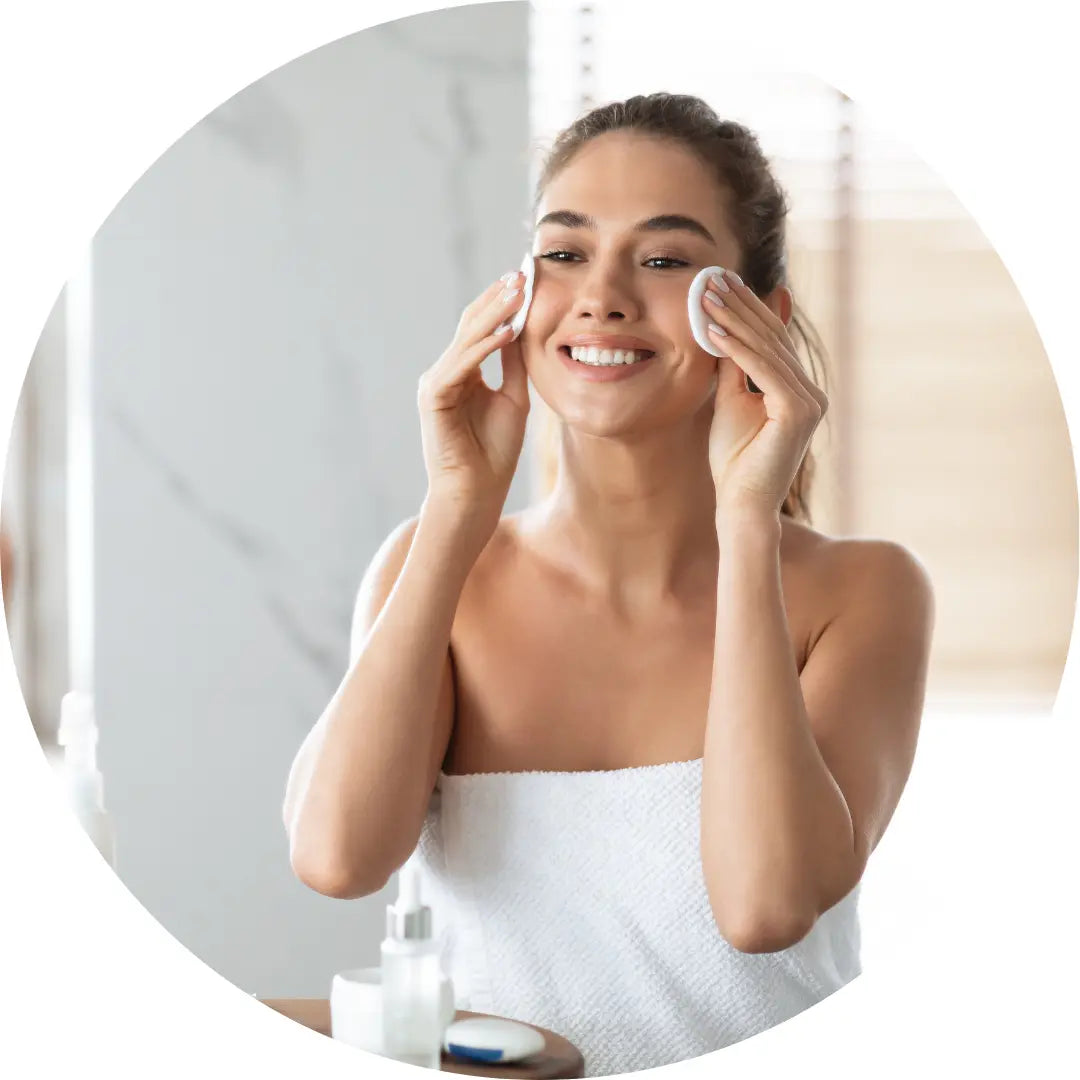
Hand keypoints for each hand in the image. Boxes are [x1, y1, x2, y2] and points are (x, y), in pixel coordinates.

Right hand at [417, 271, 530, 523]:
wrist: (476, 492)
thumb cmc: (494, 453)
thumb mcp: (513, 399)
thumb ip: (513, 365)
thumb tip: (522, 328)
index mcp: (462, 372)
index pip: (482, 328)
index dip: (504, 304)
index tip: (528, 280)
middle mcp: (445, 372)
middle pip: (471, 325)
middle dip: (498, 297)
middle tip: (522, 271)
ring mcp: (437, 383)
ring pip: (467, 338)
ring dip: (494, 313)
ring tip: (518, 290)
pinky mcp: (434, 397)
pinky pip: (462, 364)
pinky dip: (485, 346)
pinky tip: (507, 331)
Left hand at [700, 269, 827, 514]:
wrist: (740, 504)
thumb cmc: (733, 460)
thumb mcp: (730, 401)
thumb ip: (733, 367)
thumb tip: (724, 328)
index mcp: (798, 389)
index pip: (771, 339)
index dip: (746, 308)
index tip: (720, 281)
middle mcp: (811, 392)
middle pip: (771, 338)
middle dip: (740, 305)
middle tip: (714, 276)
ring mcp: (810, 402)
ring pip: (766, 350)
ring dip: (733, 320)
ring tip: (706, 296)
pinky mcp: (798, 412)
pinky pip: (763, 371)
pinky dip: (737, 350)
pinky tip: (713, 330)